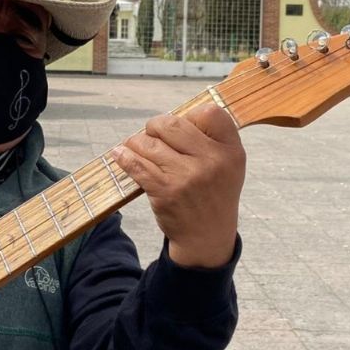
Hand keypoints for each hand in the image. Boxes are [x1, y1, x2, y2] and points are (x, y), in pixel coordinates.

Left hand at [112, 104, 245, 268]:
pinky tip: (119, 154)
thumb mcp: (228, 164)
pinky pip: (136, 164)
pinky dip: (124, 156)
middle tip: (152, 134)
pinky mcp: (164, 191)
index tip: (183, 125)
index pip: (209, 112)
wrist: (207, 236)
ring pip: (148, 143)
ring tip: (135, 146)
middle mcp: (210, 161)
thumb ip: (211, 137)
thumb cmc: (214, 193)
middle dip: (155, 126)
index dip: (191, 115)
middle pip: (171, 124)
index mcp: (230, 150)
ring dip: (136, 142)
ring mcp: (186, 176)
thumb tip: (175, 113)